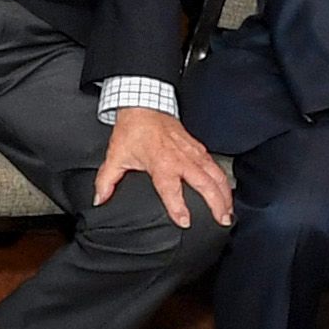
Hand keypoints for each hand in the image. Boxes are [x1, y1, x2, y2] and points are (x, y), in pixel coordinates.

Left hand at [97, 105, 236, 231]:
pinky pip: (216, 167)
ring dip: (225, 195)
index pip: (171, 188)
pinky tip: (226, 194)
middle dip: (216, 203)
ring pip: (215, 175)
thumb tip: (99, 199)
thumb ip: (106, 181)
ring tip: (228, 213)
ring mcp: (193, 152)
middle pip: (204, 183)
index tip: (185, 222)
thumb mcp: (115, 156)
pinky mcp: (199, 148)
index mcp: (160, 162)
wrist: (144, 106)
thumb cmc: (132, 131)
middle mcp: (181, 158)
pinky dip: (224, 181)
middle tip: (222, 221)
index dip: (178, 206)